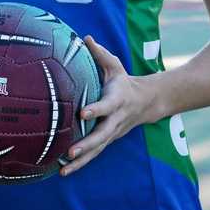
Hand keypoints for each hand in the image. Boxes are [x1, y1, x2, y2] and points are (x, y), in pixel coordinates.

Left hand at [62, 36, 158, 175]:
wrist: (147, 102)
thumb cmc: (123, 81)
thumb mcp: (115, 65)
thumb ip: (100, 54)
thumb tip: (85, 37)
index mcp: (116, 100)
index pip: (105, 106)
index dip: (96, 109)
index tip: (82, 113)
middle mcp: (115, 120)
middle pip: (101, 135)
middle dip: (86, 144)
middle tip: (71, 152)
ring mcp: (112, 133)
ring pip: (97, 150)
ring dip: (80, 161)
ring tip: (63, 170)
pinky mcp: (107, 141)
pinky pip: (94, 154)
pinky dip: (80, 164)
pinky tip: (63, 171)